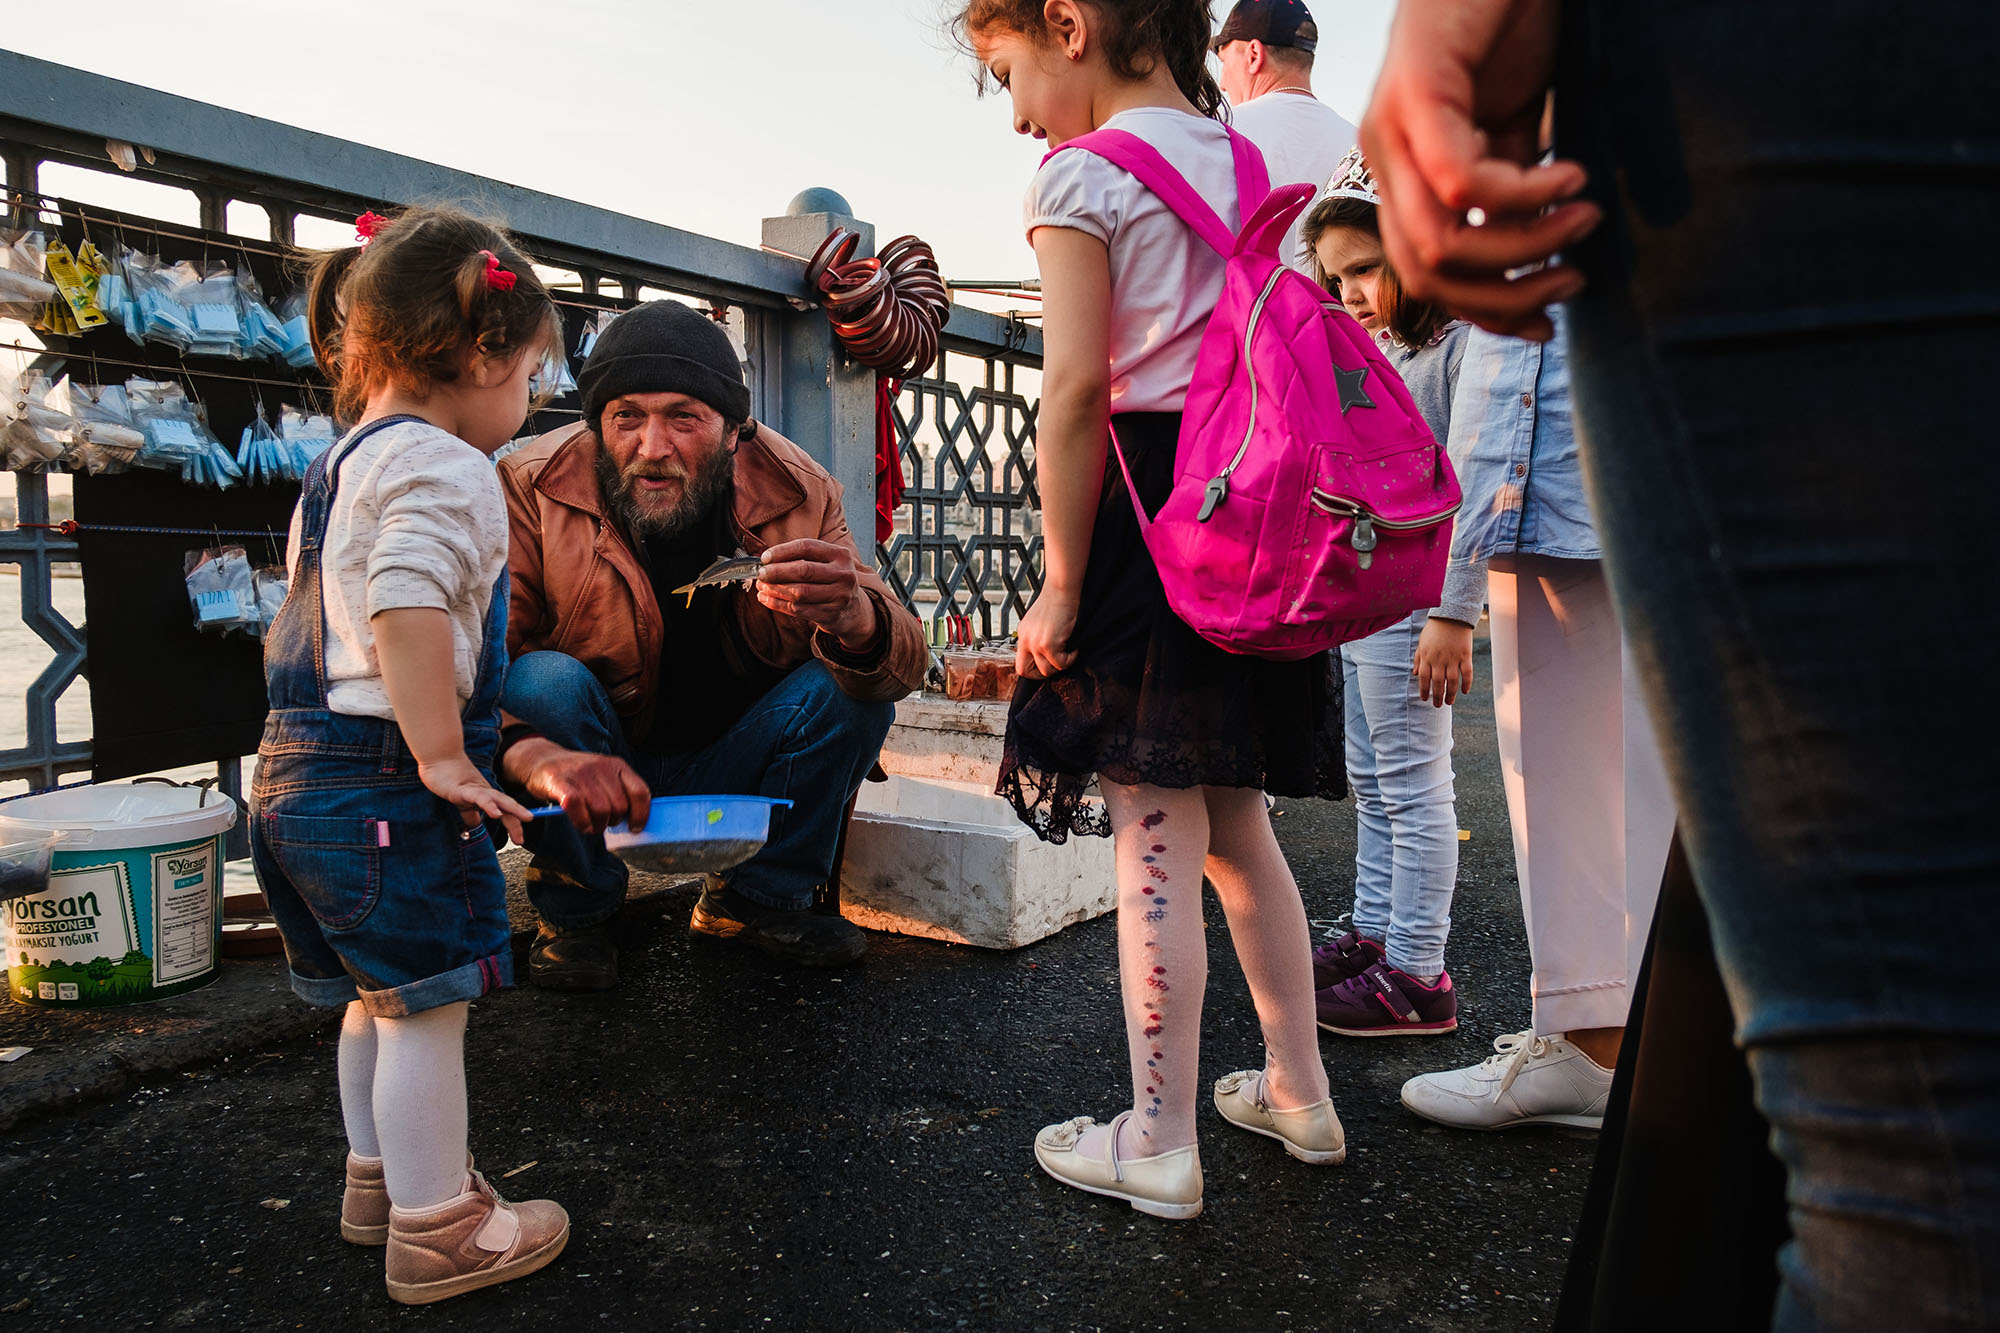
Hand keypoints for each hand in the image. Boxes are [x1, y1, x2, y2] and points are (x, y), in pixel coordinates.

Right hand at [418, 754, 535, 844]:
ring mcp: (475, 789)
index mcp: (485, 796)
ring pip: (499, 800)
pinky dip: (489, 805)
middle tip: (522, 839)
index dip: (513, 824)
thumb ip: (469, 813)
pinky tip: (495, 814)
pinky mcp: (462, 789)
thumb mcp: (462, 800)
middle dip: (518, 821)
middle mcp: (485, 792)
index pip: (504, 811)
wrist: (438, 755)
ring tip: (526, 818)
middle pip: (507, 806)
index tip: (519, 839)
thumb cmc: (448, 776)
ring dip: (514, 809)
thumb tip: (474, 825)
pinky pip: (478, 797)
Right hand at [516, 745, 651, 837]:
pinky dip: (582, 821)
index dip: (641, 814)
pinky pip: (577, 806)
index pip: (640, 792)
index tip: (635, 828)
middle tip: (602, 823)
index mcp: (617, 765)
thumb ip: (618, 794)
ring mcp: (580, 772)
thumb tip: (634, 823)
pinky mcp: (560, 781)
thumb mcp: (603, 777)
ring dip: (597, 826)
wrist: (541, 759)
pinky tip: (581, 825)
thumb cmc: (576, 776)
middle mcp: (601, 766)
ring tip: (590, 826)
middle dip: (612, 822)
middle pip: (619, 806)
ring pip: (601, 810)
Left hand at [755, 538, 878, 649]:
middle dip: (776, 571)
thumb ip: (801, 558)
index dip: (783, 551)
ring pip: (799, 592)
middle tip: (760, 573)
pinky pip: (798, 609)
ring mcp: (839, 596)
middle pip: (803, 570)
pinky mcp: (830, 614)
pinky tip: (767, 599)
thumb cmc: (832, 582)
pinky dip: (778, 604)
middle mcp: (843, 574)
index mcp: (840, 555)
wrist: (853, 610)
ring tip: (762, 586)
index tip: (765, 557)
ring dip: (775, 589)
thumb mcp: (826, 564)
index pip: (807, 547)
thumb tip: (765, 559)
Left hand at [1015, 586, 1080, 679]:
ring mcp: (1035, 643)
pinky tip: (1075, 648)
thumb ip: (1038, 637)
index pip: (1019, 664)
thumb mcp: (1040, 622)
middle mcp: (1025, 640)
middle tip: (1057, 664)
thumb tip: (1046, 655)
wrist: (1062, 590)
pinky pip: (1060, 663)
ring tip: (1069, 652)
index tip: (1047, 665)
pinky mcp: (1048, 644)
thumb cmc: (1057, 602)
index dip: (1033, 670)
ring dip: (1060, 665)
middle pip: (1025, 672)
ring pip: (1046, 670)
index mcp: (1023, 635)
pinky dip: (1070, 659)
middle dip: (1042, 674)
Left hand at [1359, 0, 1598, 338]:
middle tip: (1573, 280)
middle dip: (1505, 295)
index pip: (1424, 273)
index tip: (1547, 321)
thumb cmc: (1511, 24)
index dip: (1483, 311)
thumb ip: (1512, 189)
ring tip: (1585, 220)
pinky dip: (1520, 195)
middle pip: (1424, 272)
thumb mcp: (1513, 125)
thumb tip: (1538, 260)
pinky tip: (1570, 176)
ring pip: (1438, 238)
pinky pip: (1459, 179)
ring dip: (1522, 247)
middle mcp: (1384, 155)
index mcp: (1401, 170)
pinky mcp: (1415, 91)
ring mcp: (1390, 125)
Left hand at [1412, 617, 1475, 706]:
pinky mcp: (1466, 656)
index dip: (1424, 690)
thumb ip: (1418, 659)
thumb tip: (1415, 674)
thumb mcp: (1422, 643)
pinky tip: (1464, 691)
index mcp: (1427, 657)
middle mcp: (1439, 660)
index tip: (1424, 699)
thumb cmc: (1434, 630)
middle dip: (1437, 696)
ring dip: (1451, 694)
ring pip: (1452, 681)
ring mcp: (1453, 658)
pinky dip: (1466, 683)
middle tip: (1437, 705)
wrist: (1451, 616)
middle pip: (1438, 683)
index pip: (1424, 678)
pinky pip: (1467, 673)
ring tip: (1449, 702)